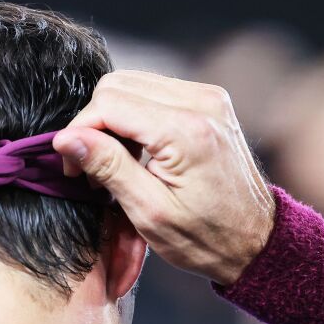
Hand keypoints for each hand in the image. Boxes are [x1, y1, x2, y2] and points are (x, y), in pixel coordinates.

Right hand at [52, 70, 274, 285]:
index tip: (71, 166)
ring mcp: (207, 97)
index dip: (79, 131)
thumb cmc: (205, 236)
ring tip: (114, 161)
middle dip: (94, 123)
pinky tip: (136, 149)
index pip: (109, 103)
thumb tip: (66, 139)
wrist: (256, 239)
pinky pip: (152, 91)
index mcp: (186, 131)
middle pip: (117, 85)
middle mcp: (200, 103)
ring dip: (112, 118)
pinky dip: (133, 115)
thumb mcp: (149, 212)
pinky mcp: (208, 100)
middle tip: (91, 166)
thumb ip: (108, 167)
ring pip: (131, 83)